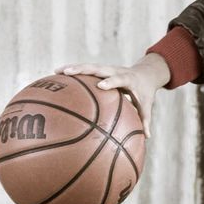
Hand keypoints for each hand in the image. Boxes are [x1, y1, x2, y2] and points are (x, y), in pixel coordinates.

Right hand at [57, 54, 171, 123]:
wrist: (145, 73)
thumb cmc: (144, 93)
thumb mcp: (147, 105)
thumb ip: (146, 120)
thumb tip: (146, 137)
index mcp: (128, 78)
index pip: (119, 79)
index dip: (111, 81)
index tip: (101, 85)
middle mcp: (116, 70)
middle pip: (99, 68)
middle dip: (84, 69)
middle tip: (69, 72)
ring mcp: (107, 69)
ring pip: (89, 66)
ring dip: (73, 68)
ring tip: (57, 72)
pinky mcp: (101, 69)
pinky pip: (85, 70)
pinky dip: (73, 71)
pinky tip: (57, 75)